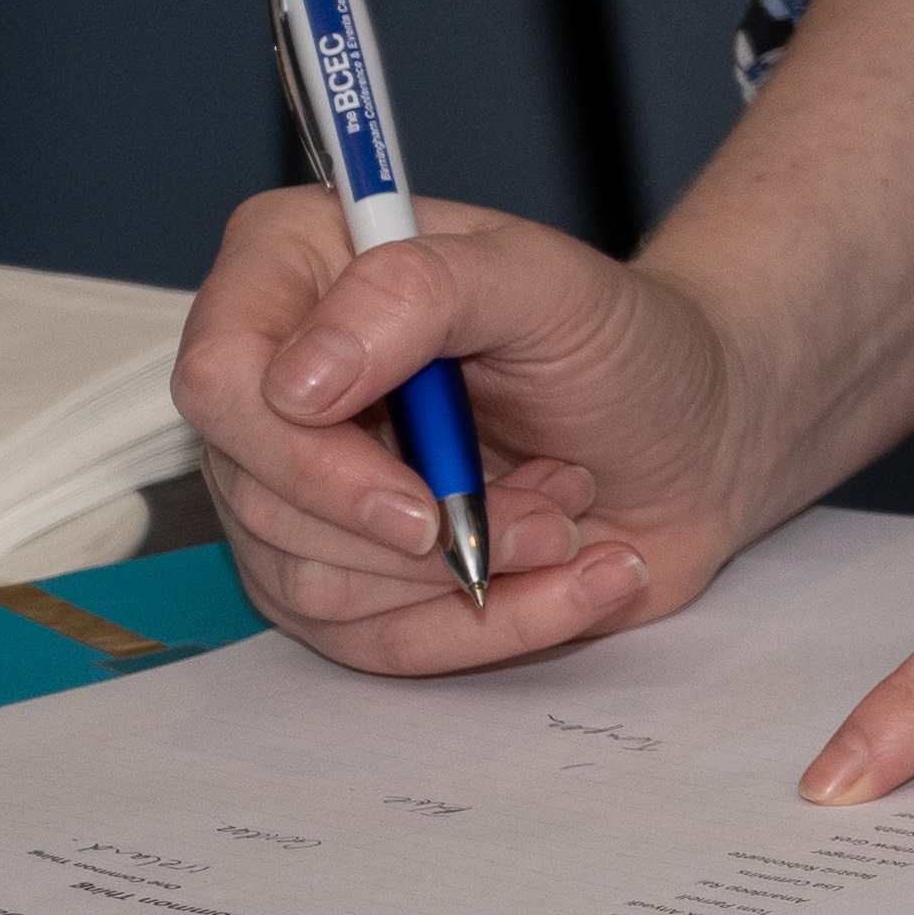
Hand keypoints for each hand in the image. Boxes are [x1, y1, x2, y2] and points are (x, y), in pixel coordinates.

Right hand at [174, 181, 775, 673]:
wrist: (693, 437)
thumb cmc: (622, 344)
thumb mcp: (551, 283)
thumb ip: (424, 290)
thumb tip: (298, 379)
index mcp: (298, 272)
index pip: (219, 377)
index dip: (304, 454)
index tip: (418, 493)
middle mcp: (274, 383)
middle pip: (262, 496)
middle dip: (427, 522)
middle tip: (556, 492)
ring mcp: (293, 488)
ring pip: (312, 581)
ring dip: (470, 569)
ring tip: (568, 514)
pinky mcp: (338, 576)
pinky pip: (370, 642)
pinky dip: (488, 624)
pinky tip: (575, 574)